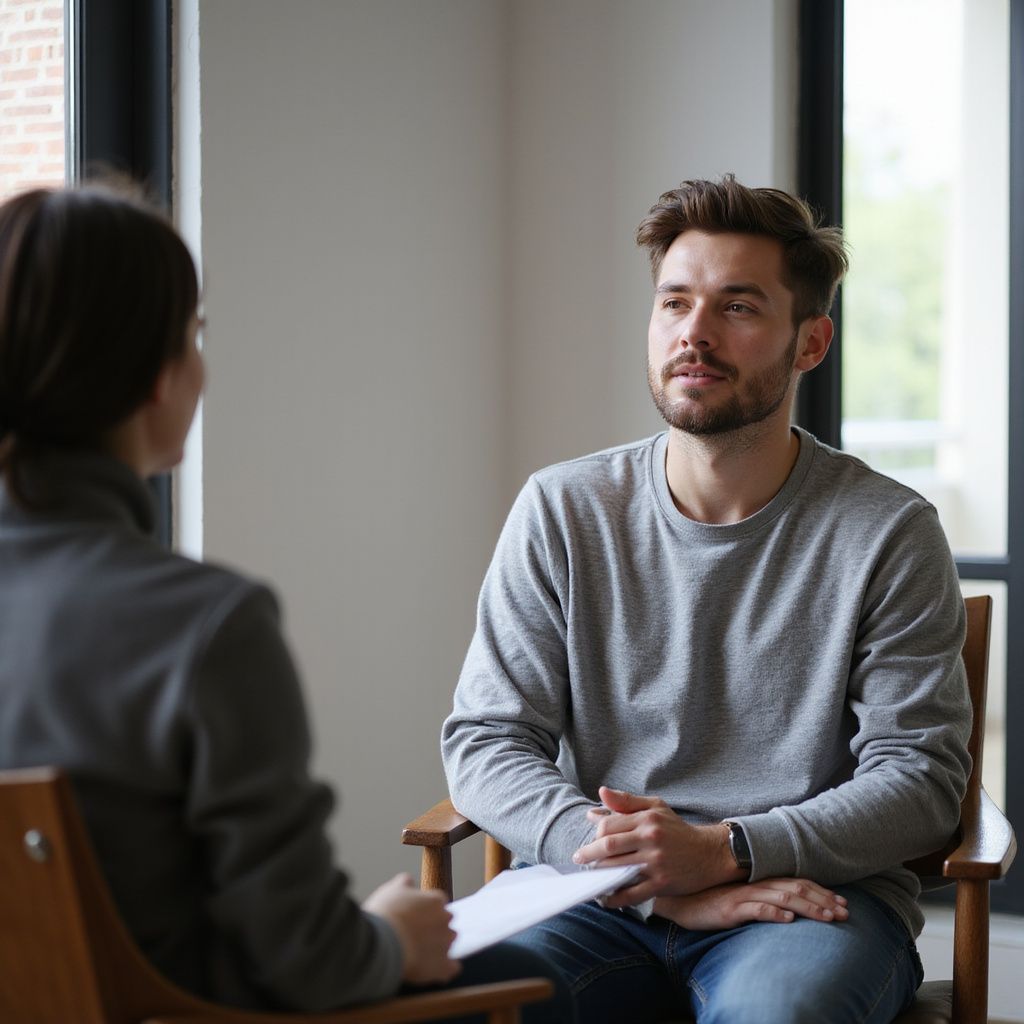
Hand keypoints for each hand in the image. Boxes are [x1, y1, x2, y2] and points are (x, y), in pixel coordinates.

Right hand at [362, 873, 460, 984]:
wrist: (382, 944)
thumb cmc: (385, 915)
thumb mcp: (391, 890)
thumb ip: (404, 883)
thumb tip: (408, 880)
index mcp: (435, 900)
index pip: (437, 902)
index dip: (425, 910)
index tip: (415, 917)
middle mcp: (445, 920)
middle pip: (445, 922)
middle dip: (434, 927)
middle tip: (415, 934)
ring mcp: (445, 943)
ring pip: (448, 944)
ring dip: (438, 947)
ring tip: (419, 953)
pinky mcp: (442, 966)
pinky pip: (451, 968)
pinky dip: (444, 968)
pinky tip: (433, 969)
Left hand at [572, 786, 740, 905]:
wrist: (709, 853)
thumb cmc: (677, 829)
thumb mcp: (655, 807)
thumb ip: (627, 801)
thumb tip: (600, 794)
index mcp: (647, 819)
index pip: (609, 825)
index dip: (595, 834)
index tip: (591, 841)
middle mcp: (651, 838)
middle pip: (609, 846)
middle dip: (589, 854)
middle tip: (579, 859)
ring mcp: (656, 862)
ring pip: (618, 868)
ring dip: (599, 874)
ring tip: (590, 876)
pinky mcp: (661, 883)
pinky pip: (632, 893)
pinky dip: (615, 898)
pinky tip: (606, 898)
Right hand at [653, 878, 849, 930]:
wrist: (680, 900)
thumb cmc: (712, 900)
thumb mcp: (742, 899)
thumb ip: (764, 899)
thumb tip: (792, 908)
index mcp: (760, 882)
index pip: (798, 883)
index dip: (822, 892)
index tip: (843, 904)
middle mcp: (755, 885)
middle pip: (796, 889)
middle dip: (823, 901)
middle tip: (845, 913)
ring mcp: (743, 896)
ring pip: (782, 898)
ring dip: (808, 908)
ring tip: (827, 917)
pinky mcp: (730, 909)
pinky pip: (754, 909)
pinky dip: (773, 912)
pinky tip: (787, 918)